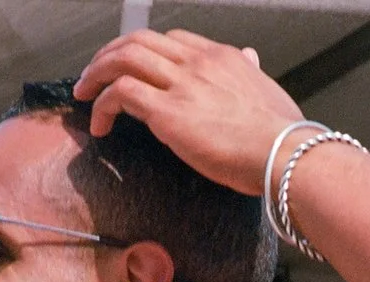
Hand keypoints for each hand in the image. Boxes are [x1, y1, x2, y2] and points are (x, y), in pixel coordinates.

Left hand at [73, 30, 304, 194]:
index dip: (144, 52)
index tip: (132, 69)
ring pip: (122, 58)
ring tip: (84, 94)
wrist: (285, 153)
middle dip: (108, 55)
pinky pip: (120, 94)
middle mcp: (196, 63)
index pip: (171, 40)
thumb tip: (251, 58)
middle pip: (138, 40)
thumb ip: (251, 73)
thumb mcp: (267, 92)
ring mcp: (180, 84)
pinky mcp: (167, 112)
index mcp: (221, 57)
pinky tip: (100, 124)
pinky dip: (102, 105)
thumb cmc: (282, 136)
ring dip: (95, 74)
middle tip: (92, 76)